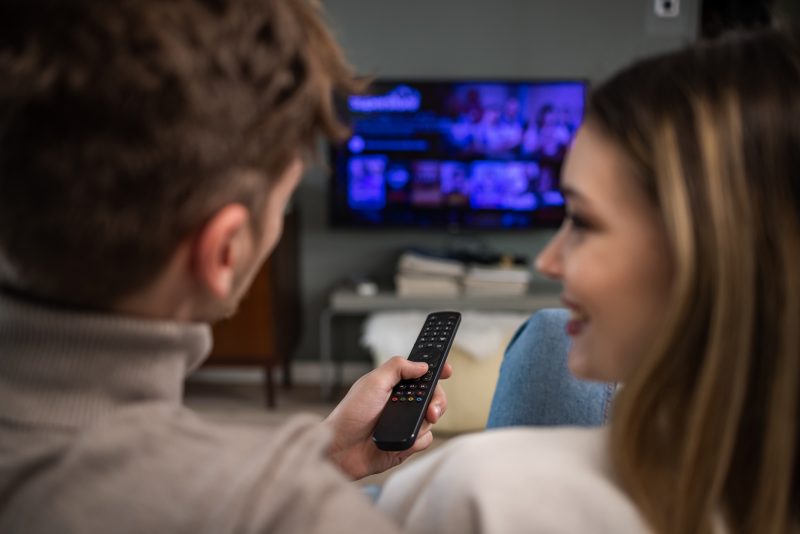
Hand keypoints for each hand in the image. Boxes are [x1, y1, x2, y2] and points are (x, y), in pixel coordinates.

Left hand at [323, 356, 451, 479]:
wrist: (342, 448)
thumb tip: (422, 365)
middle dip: (437, 401)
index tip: (447, 370)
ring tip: (409, 426)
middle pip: (433, 397)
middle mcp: (402, 404)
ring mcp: (405, 424)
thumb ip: (397, 367)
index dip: (436, 371)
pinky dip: (415, 440)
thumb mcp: (373, 382)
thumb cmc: (351, 414)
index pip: (421, 375)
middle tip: (432, 409)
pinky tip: (402, 440)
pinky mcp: (407, 444)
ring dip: (423, 422)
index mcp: (394, 386)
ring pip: (431, 419)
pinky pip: (425, 440)